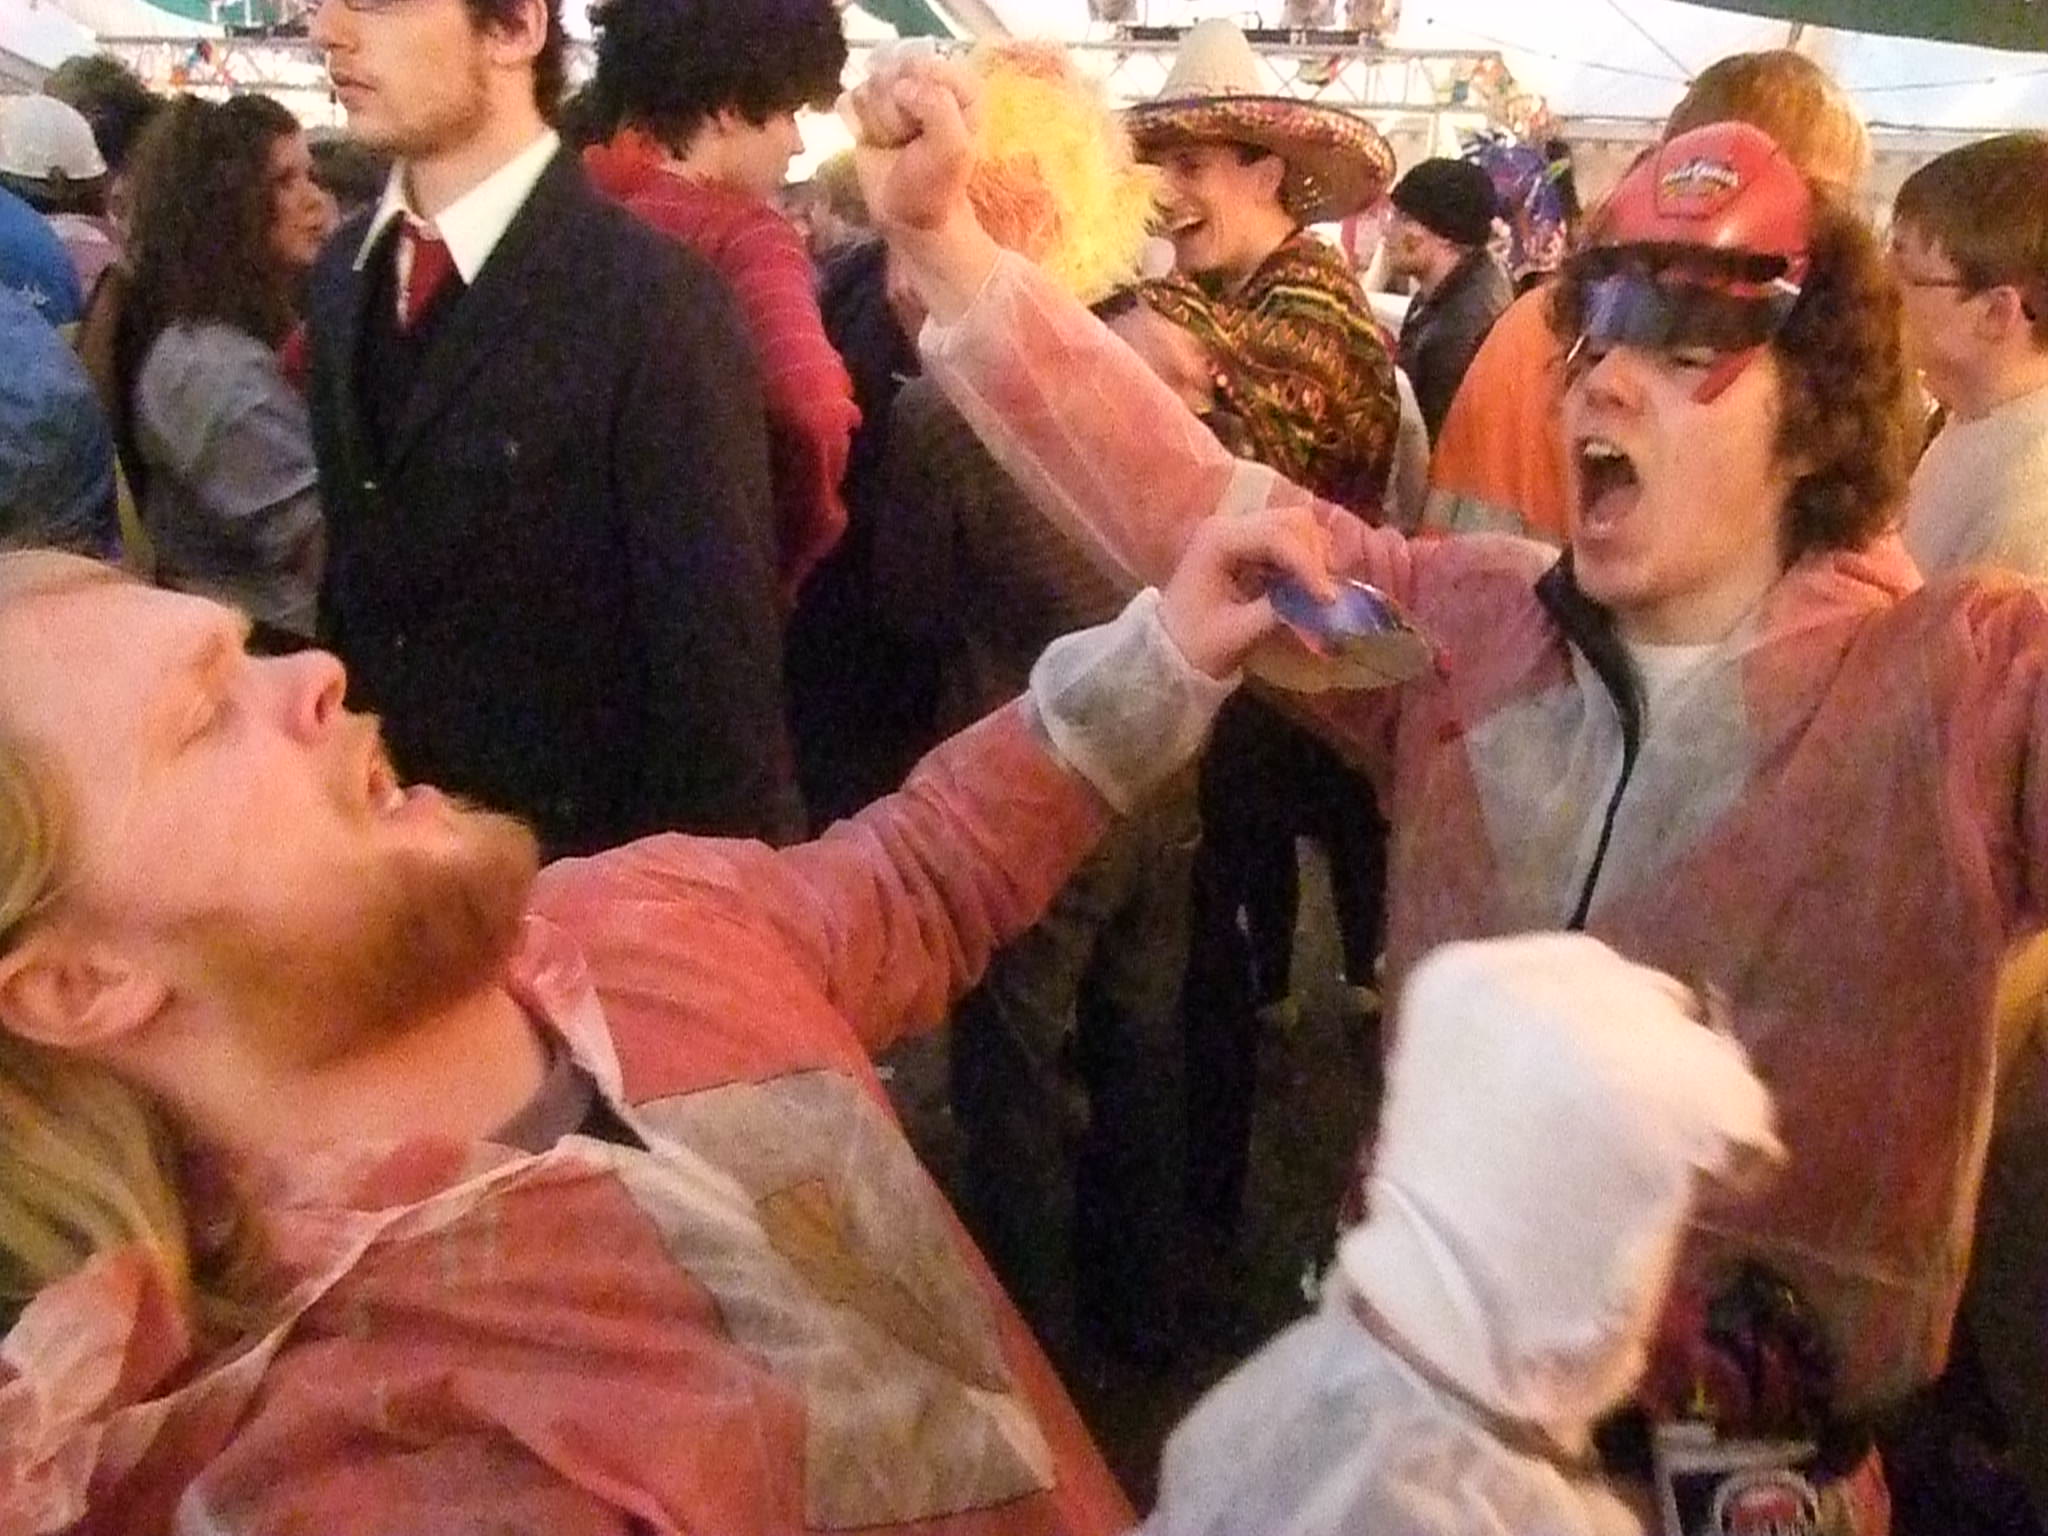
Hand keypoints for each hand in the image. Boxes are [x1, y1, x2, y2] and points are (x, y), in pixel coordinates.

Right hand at [841, 49, 980, 235]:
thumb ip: (937, 106)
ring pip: (870, 84)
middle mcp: (928, 81)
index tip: (922, 129)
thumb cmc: (935, 185)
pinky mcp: (868, 107)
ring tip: (894, 143)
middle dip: (895, 110)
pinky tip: (874, 141)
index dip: (916, 96)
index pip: (922, 64)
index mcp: (958, 85)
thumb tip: (901, 86)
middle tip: (908, 139)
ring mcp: (895, 92)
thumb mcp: (953, 149)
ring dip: (878, 120)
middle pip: (893, 71)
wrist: (907, 216)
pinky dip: (858, 123)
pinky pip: (851, 98)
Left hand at [1160, 508, 1338, 678]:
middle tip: (1327, 595)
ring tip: (1320, 592)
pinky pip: (1288, 543)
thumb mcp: (1238, 633)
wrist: (1167, 653)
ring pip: (1294, 528)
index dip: (1308, 565)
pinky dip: (1305, 562)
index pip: (1276, 537)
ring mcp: (1238, 534)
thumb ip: (1280, 611)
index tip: (1328, 598)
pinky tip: (1310, 589)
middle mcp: (1228, 526)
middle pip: (1291, 521)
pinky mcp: (1248, 548)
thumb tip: (1321, 603)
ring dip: (1314, 557)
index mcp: (1218, 541)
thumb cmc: (1195, 646)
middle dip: (1315, 556)